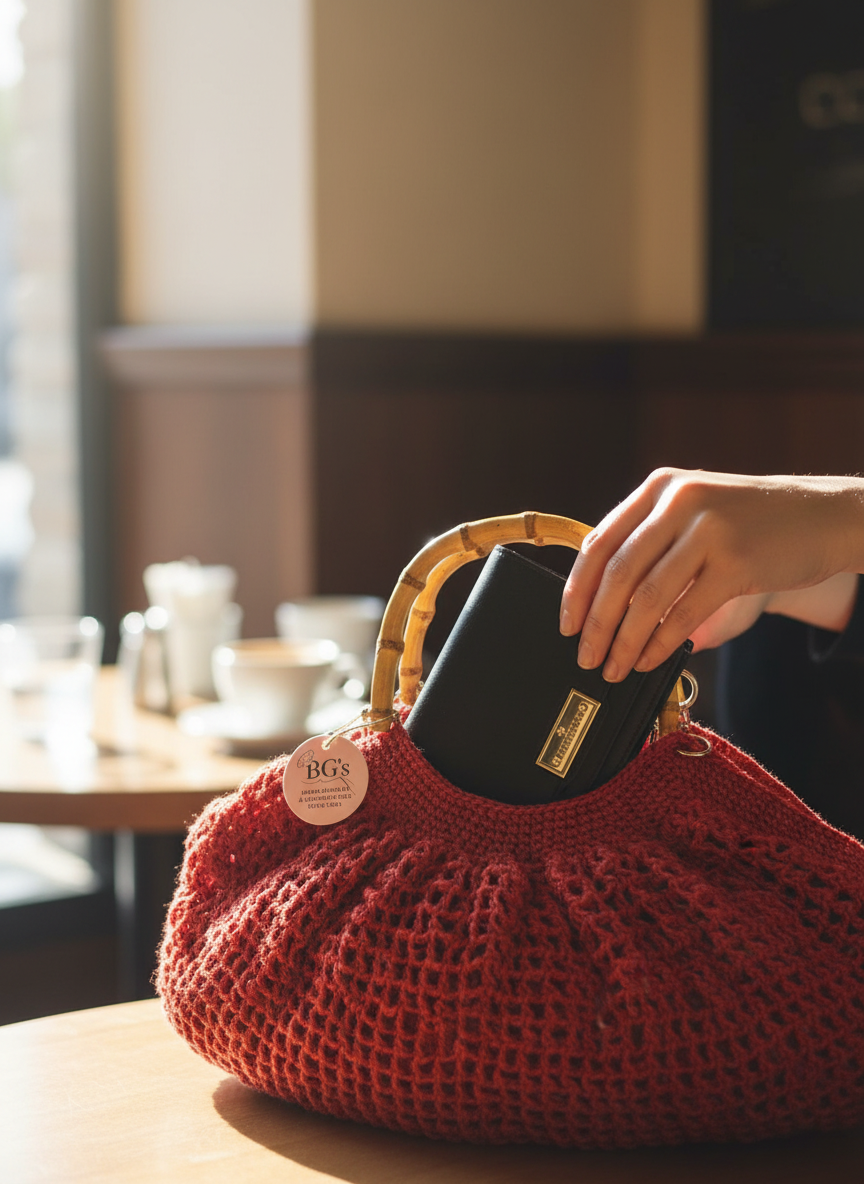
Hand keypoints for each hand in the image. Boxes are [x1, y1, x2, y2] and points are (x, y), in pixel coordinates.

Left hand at [560, 468, 863, 680]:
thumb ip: (652, 543)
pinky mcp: (736, 562)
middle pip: (616, 572)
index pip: (600, 542)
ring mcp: (708, 530)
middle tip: (585, 656)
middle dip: (595, 623)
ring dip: (623, 641)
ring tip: (613, 667)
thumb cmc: (752, 523)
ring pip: (646, 597)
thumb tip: (601, 603)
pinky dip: (660, 644)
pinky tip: (649, 662)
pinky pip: (683, 613)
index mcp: (659, 488)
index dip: (576, 589)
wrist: (823, 517)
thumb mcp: (695, 512)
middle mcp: (678, 502)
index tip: (566, 623)